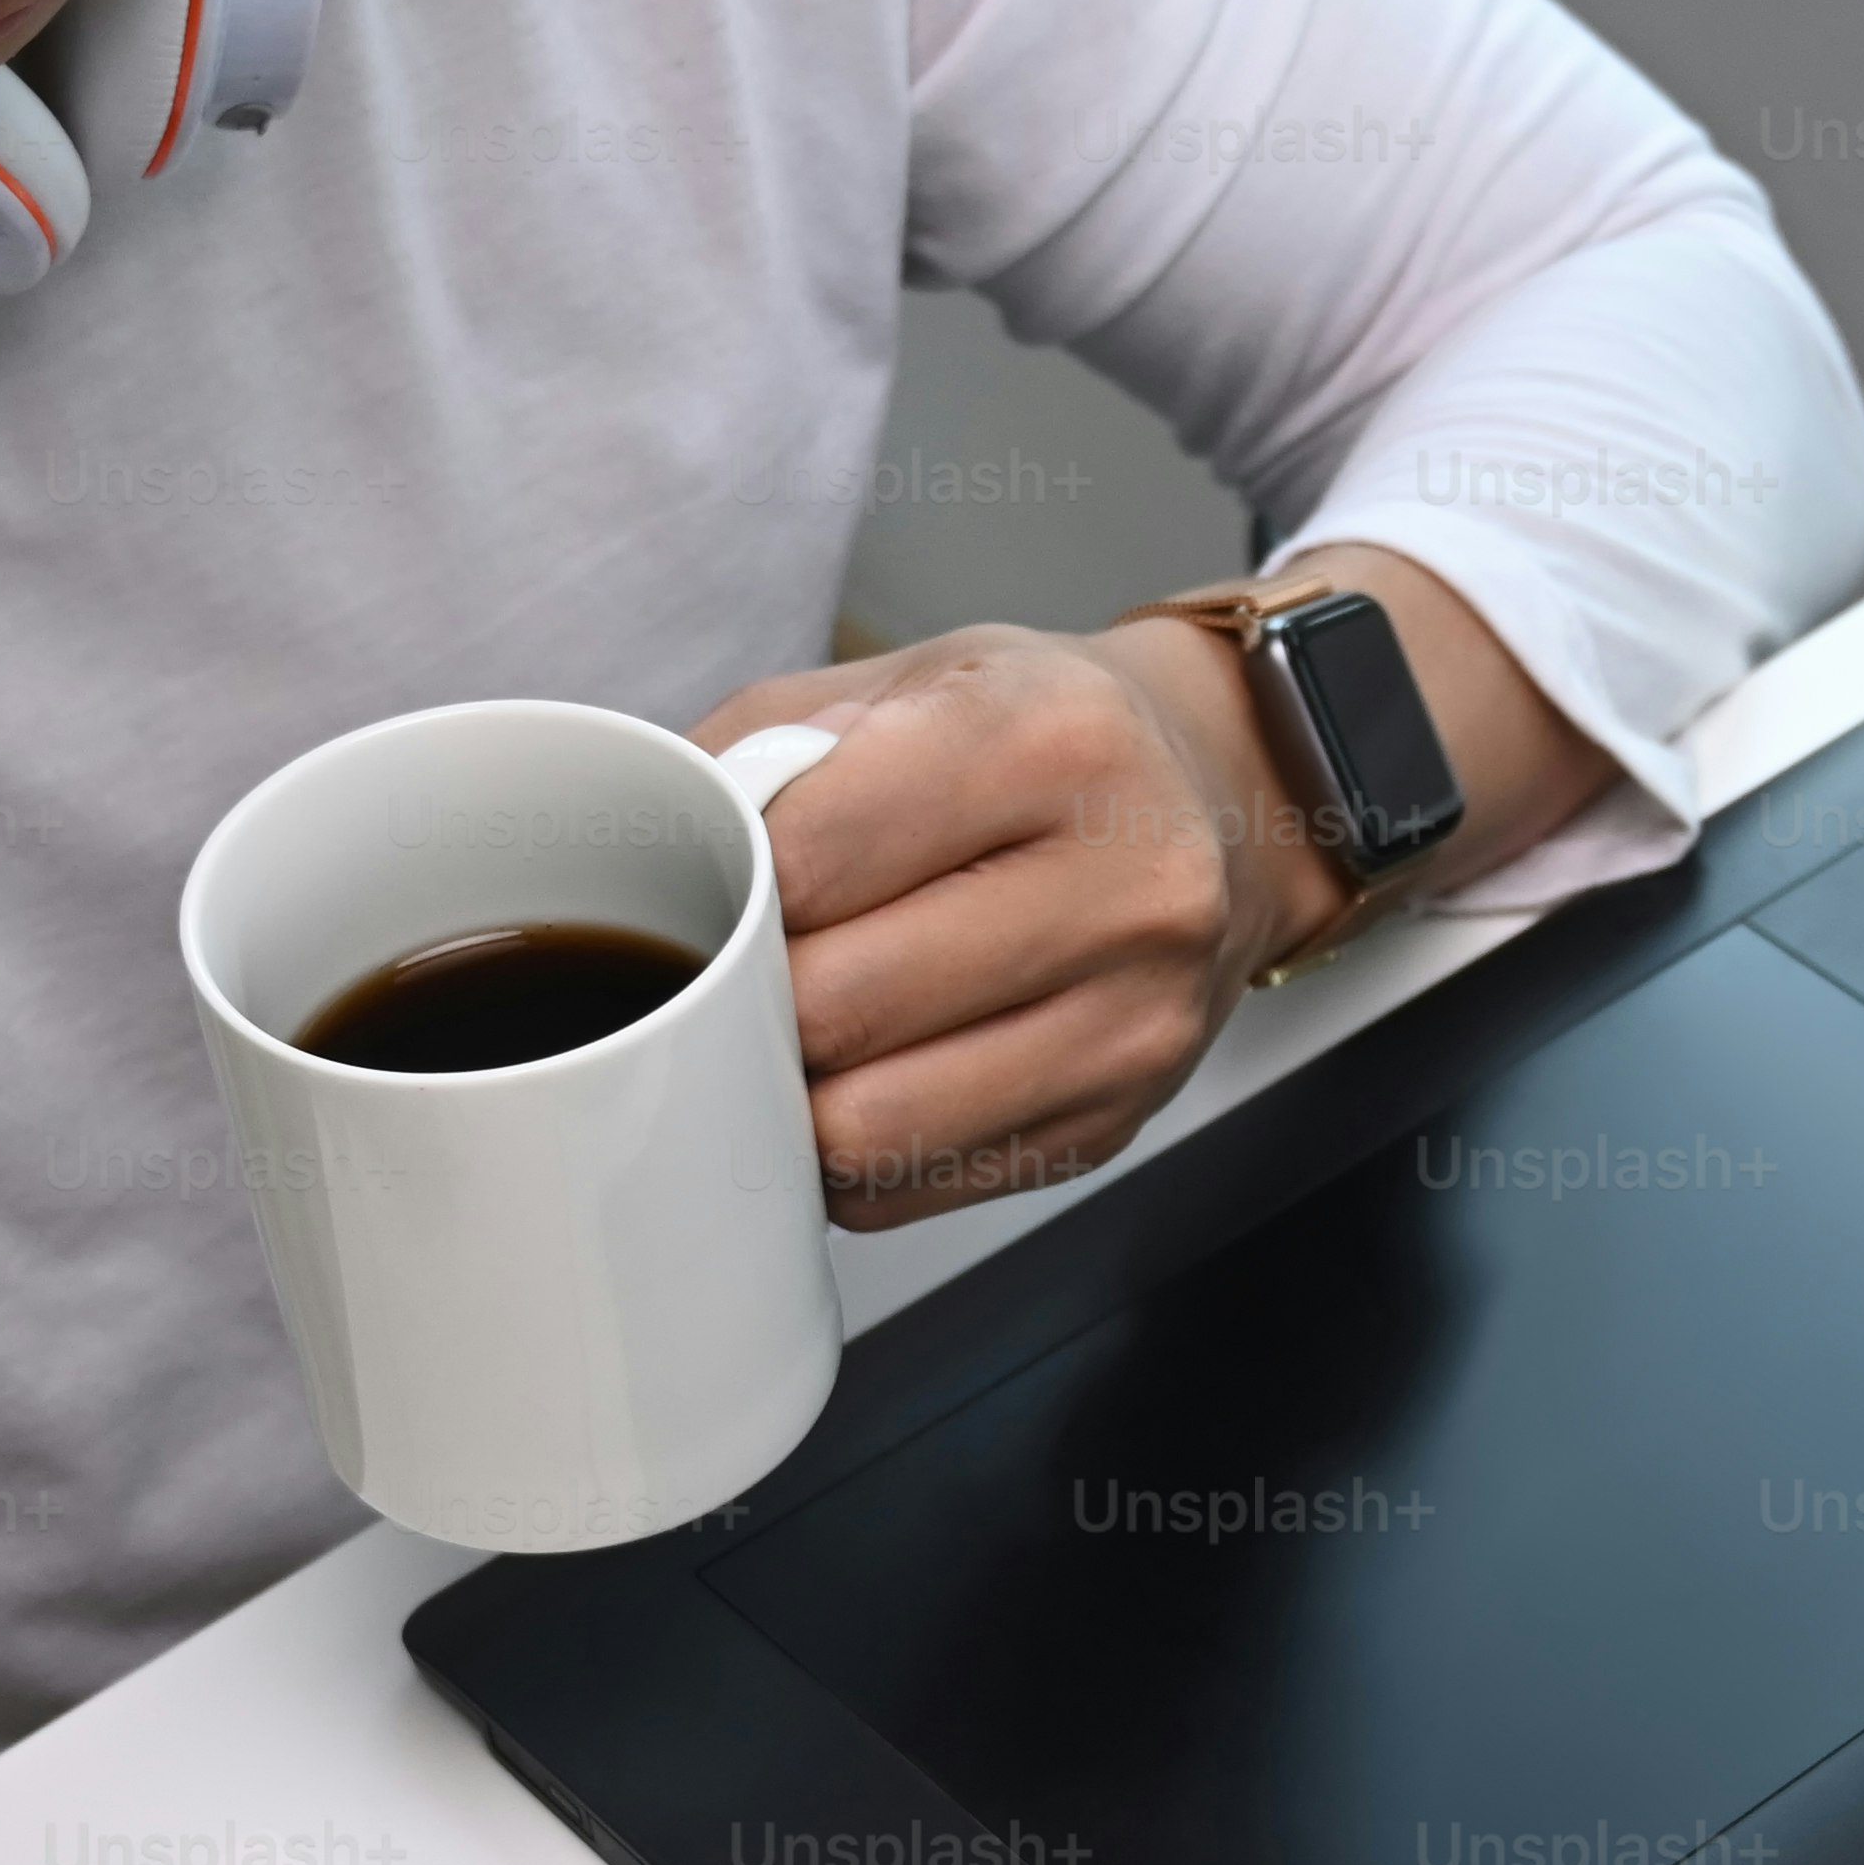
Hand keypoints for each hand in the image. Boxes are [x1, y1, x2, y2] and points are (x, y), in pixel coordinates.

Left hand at [700, 541, 1588, 1226]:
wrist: (1224, 802)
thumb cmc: (1043, 738)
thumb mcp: (908, 678)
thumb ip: (757, 749)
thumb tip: (638, 856)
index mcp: (1050, 741)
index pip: (808, 859)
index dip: (724, 890)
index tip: (711, 887)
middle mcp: (1123, 886)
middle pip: (835, 1008)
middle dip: (745, 1003)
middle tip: (732, 970)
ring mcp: (1135, 1022)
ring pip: (871, 1129)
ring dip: (791, 1098)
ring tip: (789, 1035)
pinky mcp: (1116, 1124)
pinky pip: (918, 1187)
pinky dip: (854, 1154)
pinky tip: (867, 1076)